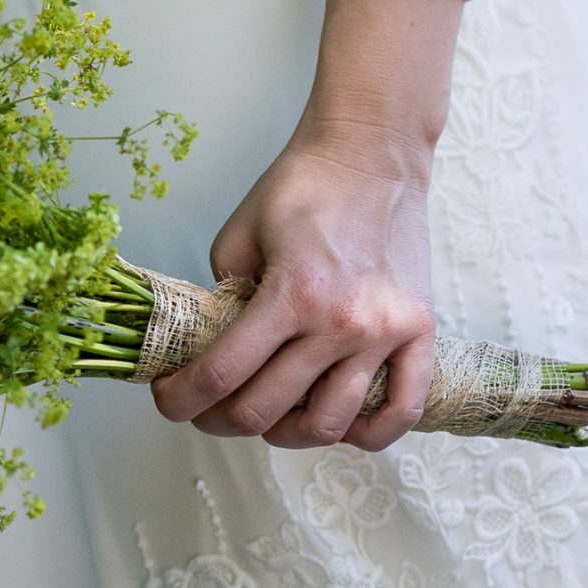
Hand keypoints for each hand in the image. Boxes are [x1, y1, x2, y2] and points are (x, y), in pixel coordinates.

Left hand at [151, 0, 459, 452]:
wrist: (371, 152)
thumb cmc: (301, 188)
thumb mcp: (237, 239)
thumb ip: (223, 301)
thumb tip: (210, 353)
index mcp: (291, 294)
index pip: (220, 376)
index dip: (181, 399)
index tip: (168, 399)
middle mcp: (342, 322)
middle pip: (265, 410)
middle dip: (218, 420)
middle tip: (206, 410)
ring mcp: (385, 332)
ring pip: (327, 425)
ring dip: (283, 433)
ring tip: (268, 416)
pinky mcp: (419, 331)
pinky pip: (401, 410)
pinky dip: (368, 435)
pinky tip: (339, 427)